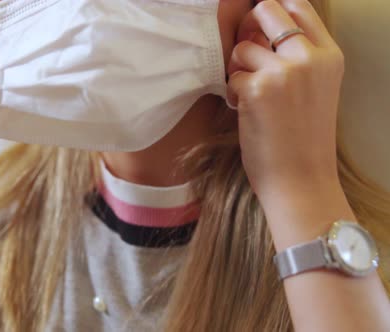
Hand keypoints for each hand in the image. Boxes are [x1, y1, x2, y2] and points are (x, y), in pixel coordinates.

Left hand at [227, 0, 344, 204]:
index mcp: (329, 55)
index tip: (260, 32)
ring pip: (242, 48)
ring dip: (238, 70)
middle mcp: (309, 57)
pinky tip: (246, 113)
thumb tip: (256, 31)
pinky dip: (232, 93)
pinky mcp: (257, 89)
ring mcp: (283, 72)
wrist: (301, 180)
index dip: (271, 13)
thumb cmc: (303, 139)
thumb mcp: (316, 88)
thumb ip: (297, 57)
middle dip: (248, 30)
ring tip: (250, 97)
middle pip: (266, 10)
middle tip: (247, 59)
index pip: (298, 7)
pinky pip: (231, 76)